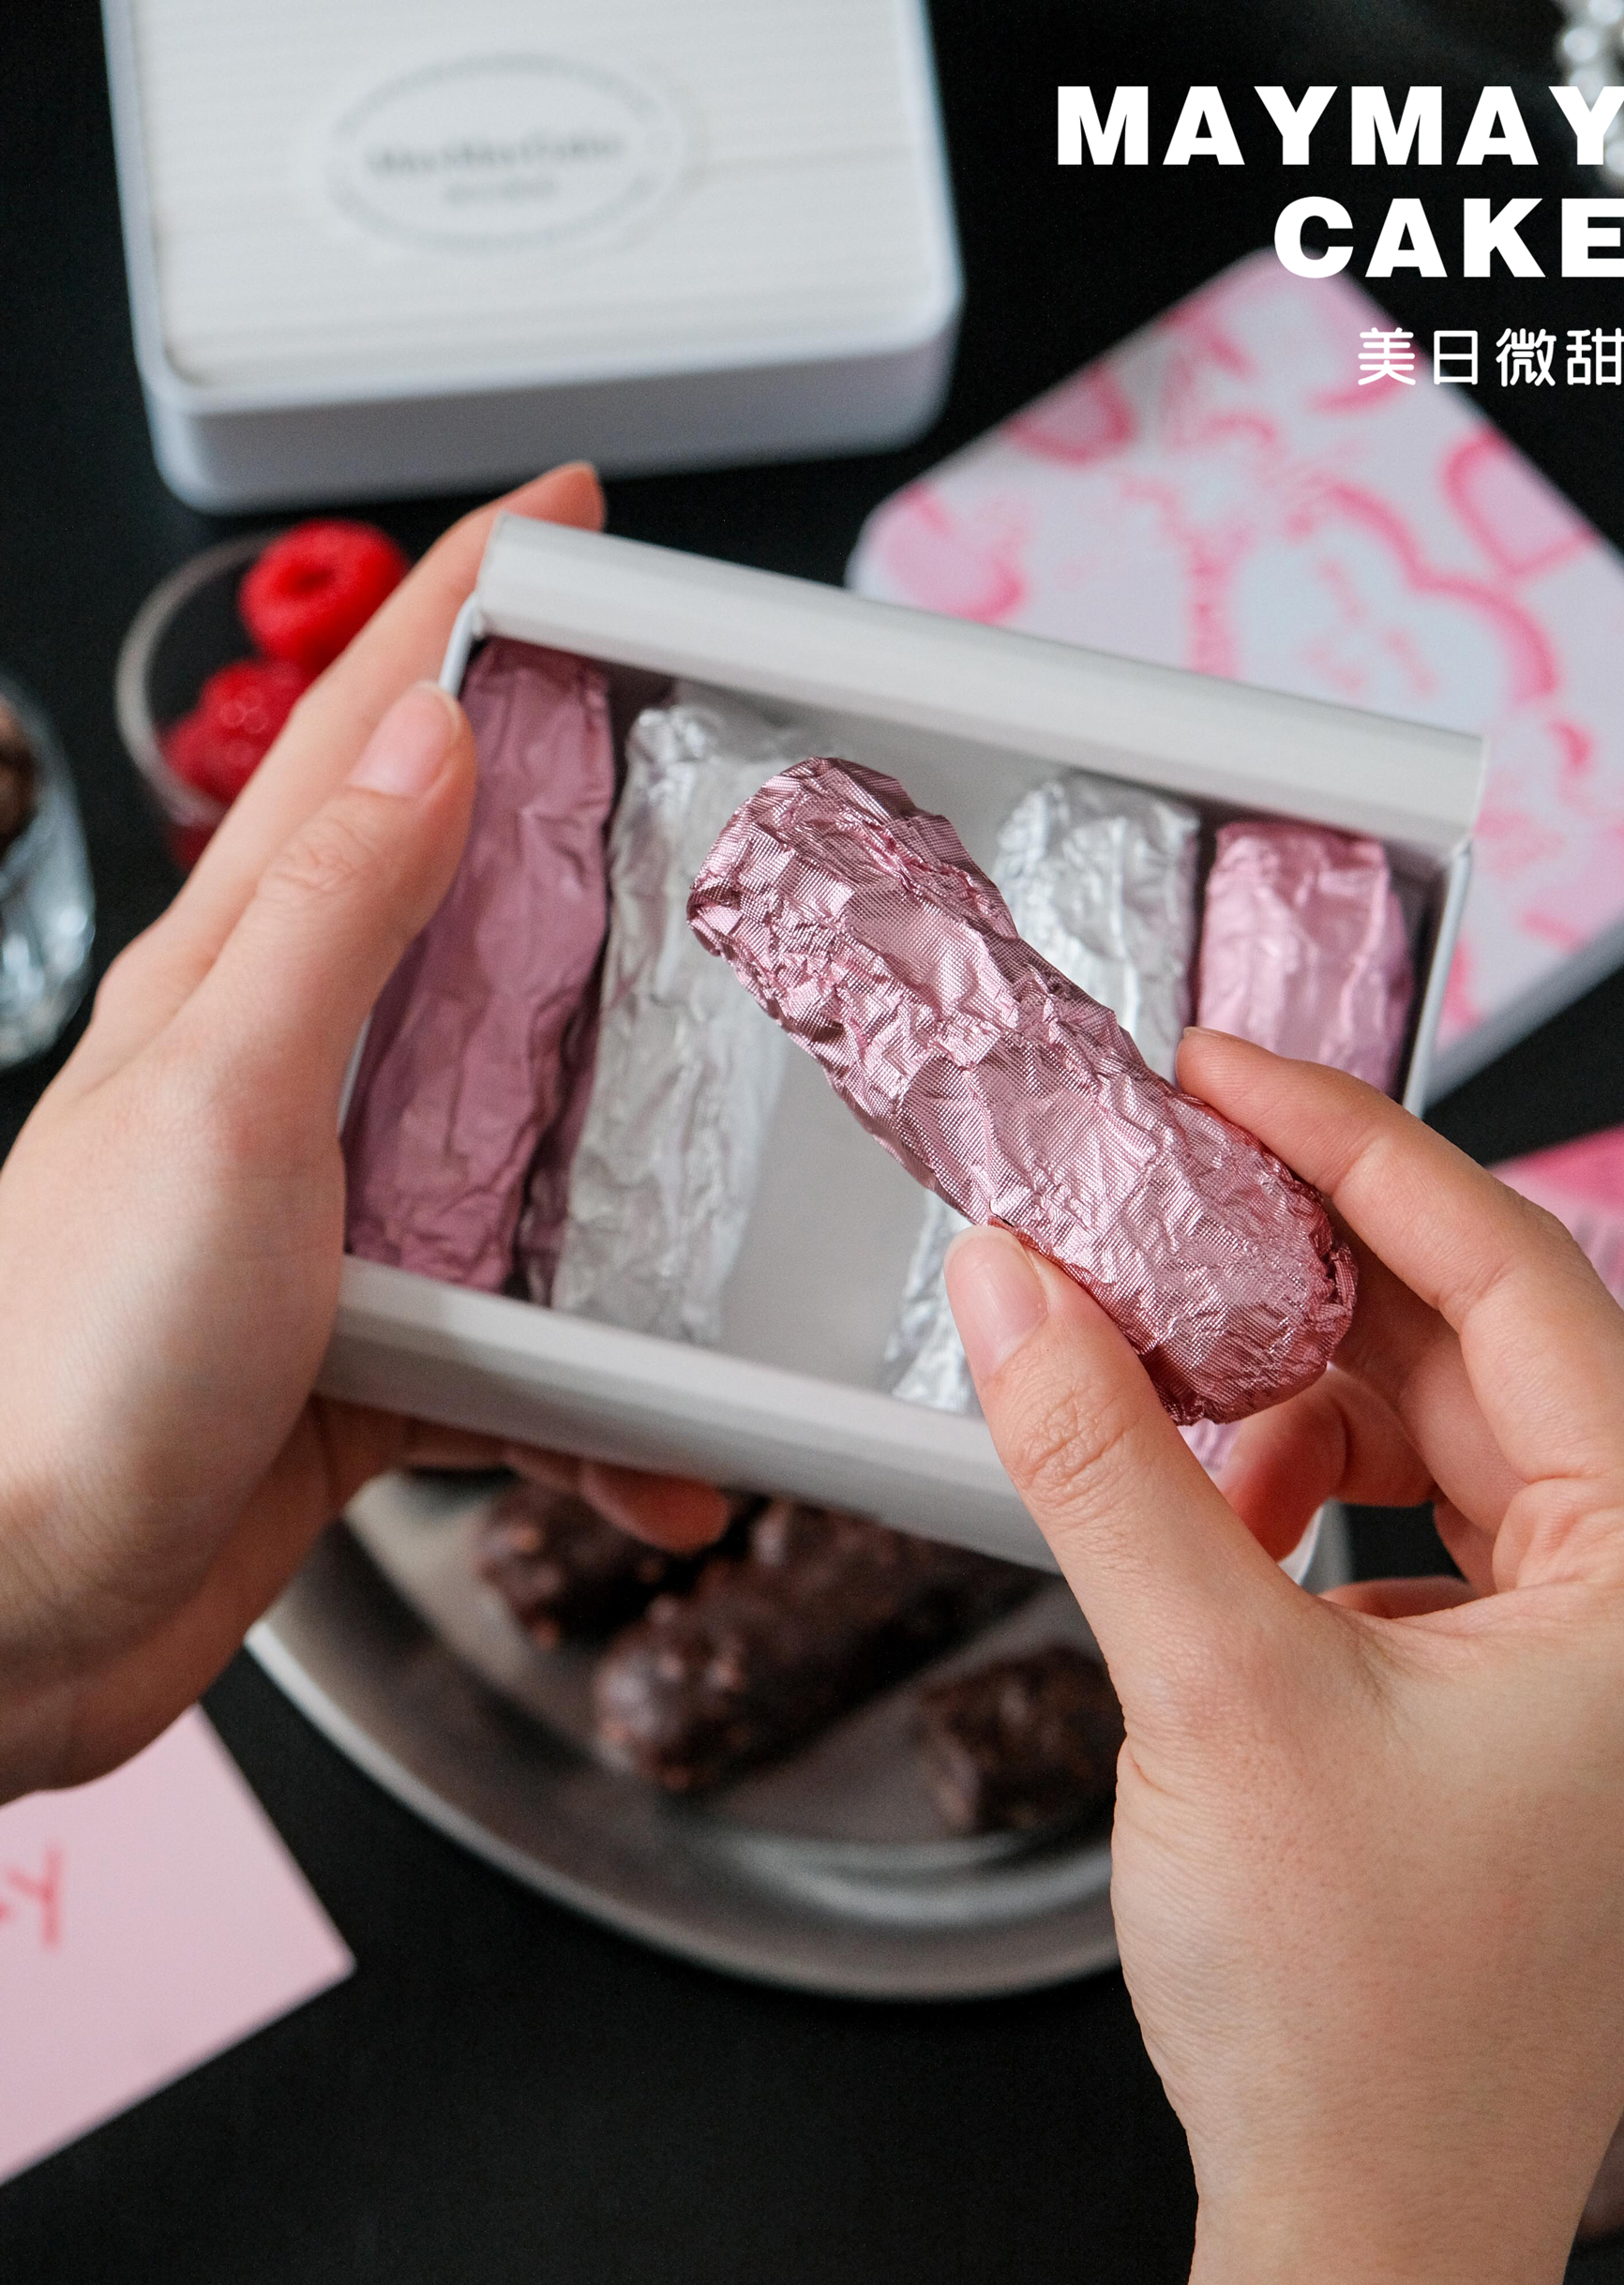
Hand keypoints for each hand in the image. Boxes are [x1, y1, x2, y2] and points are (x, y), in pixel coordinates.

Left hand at [0, 463, 726, 1801]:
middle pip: (463, 917)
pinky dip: (606, 1400)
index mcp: (234, 984)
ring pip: (525, 1139)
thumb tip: (431, 736)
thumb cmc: (70, 1369)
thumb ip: (332, 925)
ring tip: (743, 1184)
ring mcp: (331, 1220)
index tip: (568, 517)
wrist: (13, 1621)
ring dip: (639, 1174)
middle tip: (716, 801)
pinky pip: (529, 1345)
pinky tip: (657, 1452)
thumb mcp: (222, 1106)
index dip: (465, 609)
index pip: (361, 745)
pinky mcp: (370, 1353)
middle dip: (592, 847)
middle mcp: (284, 1083)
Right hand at [945, 1029, 1623, 2284]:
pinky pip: (1411, 1528)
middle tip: (1153, 1198)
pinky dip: (1302, 1493)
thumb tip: (1013, 1283)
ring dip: (1292, 1388)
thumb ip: (1103, 1462)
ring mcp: (1589, 1660)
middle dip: (1301, 1270)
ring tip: (1161, 1372)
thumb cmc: (1362, 2023)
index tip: (1225, 1075)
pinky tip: (1215, 1509)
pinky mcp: (1510, 1705)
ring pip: (1437, 1435)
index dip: (1354, 1150)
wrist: (1365, 2242)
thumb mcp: (1209, 1691)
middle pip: (1473, 1347)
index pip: (1514, 1279)